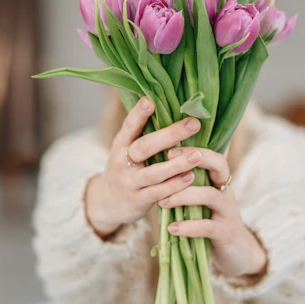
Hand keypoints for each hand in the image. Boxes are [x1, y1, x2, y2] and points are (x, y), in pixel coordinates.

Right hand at [85, 97, 203, 236]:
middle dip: (170, 134)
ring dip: (177, 164)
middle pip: (145, 146)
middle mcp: (122, 161)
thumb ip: (143, 133)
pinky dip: (175, 185)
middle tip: (194, 123)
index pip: (129, 126)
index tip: (150, 100)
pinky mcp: (138, 200)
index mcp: (121, 144)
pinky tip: (191, 177)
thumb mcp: (126, 149)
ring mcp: (129, 182)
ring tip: (198, 154)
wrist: (106, 203)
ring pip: (154, 172)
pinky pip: (158, 193)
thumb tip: (169, 105)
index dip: (138, 114)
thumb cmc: (126, 168)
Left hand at [159, 147, 267, 278]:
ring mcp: (228, 211)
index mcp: (219, 181)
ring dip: (182, 195)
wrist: (237, 254)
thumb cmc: (210, 222)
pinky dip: (188, 226)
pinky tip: (172, 228)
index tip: (169, 149)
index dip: (193, 149)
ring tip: (161, 202)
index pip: (212, 155)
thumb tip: (156, 171)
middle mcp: (226, 191)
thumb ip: (185, 187)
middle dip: (193, 159)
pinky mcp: (226, 233)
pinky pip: (207, 226)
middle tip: (167, 162)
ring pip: (208, 195)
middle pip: (218, 165)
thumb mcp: (200, 202)